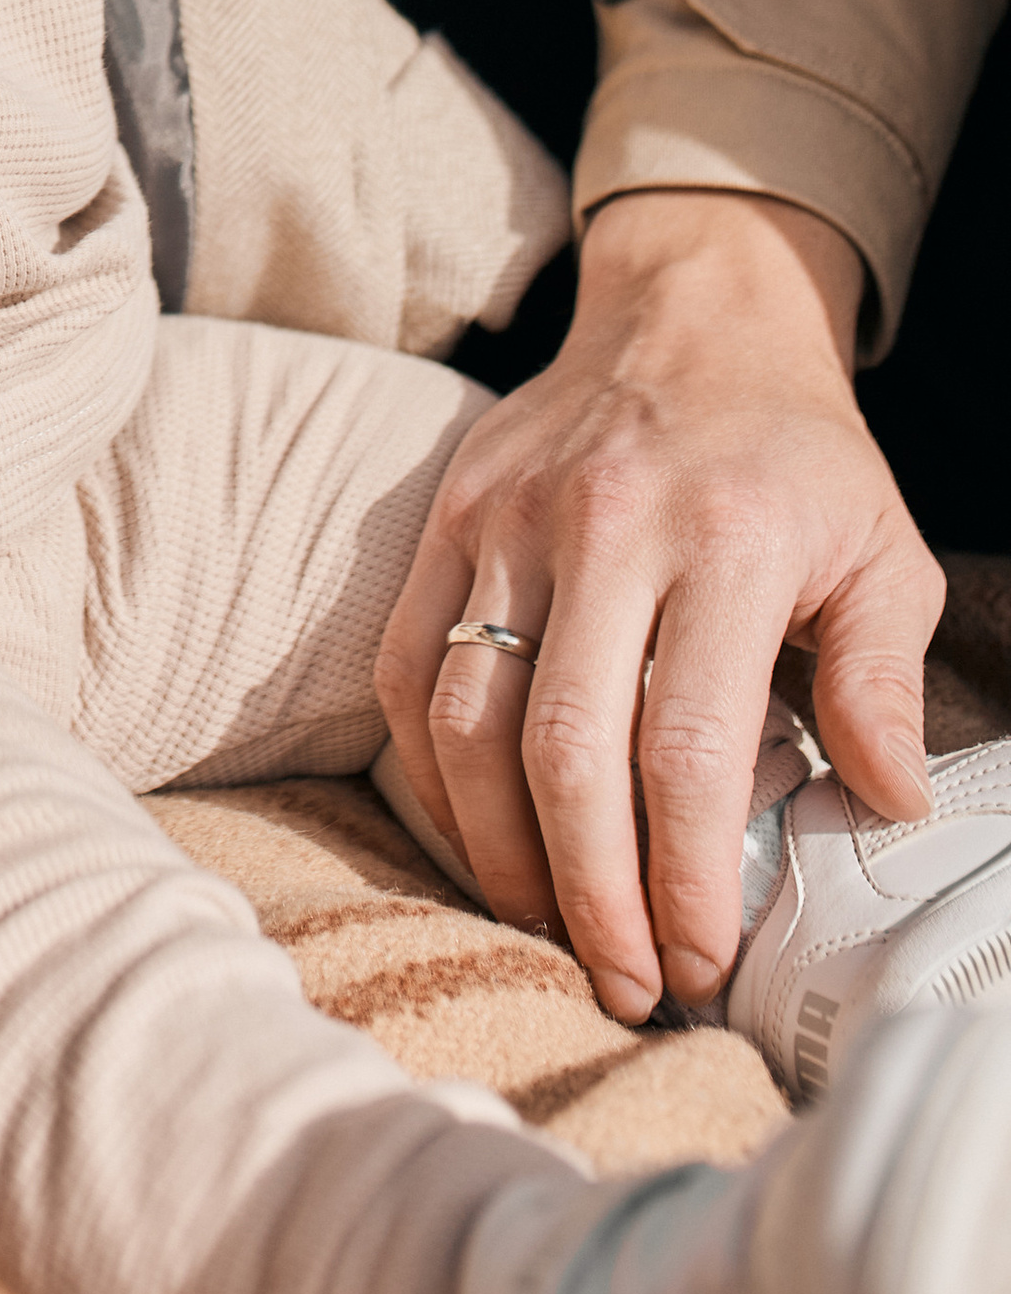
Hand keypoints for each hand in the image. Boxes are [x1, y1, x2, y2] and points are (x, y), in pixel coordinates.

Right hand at [376, 189, 942, 1026]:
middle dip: (587, 895)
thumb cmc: (797, 457)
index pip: (686, 747)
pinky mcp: (449, 512)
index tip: (696, 960)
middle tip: (618, 980)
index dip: (682, 878)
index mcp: (727, 540)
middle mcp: (606, 524)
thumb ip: (883, 680)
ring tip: (548, 925)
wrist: (692, 313)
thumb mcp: (883, 552)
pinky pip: (406, 665)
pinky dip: (428, 771)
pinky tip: (476, 834)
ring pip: (467, 717)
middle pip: (562, 749)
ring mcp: (510, 516)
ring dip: (498, 850)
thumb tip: (888, 807)